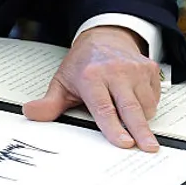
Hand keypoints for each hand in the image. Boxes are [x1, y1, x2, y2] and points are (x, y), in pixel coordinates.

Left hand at [21, 26, 162, 151]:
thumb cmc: (83, 63)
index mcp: (91, 75)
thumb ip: (49, 103)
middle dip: (141, 131)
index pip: (104, 108)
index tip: (124, 143)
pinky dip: (148, 106)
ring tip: (132, 121)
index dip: (114, 128)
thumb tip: (31, 113)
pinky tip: (135, 102)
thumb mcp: (62, 82)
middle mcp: (115, 70)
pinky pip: (154, 97)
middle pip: (130, 108)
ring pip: (145, 105)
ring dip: (141, 119)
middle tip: (149, 148)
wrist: (104, 36)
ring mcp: (135, 68)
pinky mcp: (150, 68)